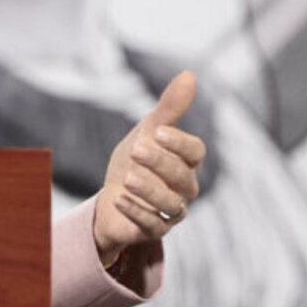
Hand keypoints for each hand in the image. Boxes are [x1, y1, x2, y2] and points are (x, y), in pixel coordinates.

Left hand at [93, 72, 204, 267]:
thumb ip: (169, 108)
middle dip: (160, 163)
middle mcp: (185, 188)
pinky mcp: (155, 231)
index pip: (195, 152)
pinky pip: (152, 225)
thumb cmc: (134, 161)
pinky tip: (120, 199)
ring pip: (171, 204)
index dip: (180, 143)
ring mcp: (172, 212)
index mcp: (186, 161)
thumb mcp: (147, 132)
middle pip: (182, 177)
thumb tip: (190, 75)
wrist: (111, 198)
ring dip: (150, 191)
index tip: (158, 132)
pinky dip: (137, 212)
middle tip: (136, 149)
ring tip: (129, 178)